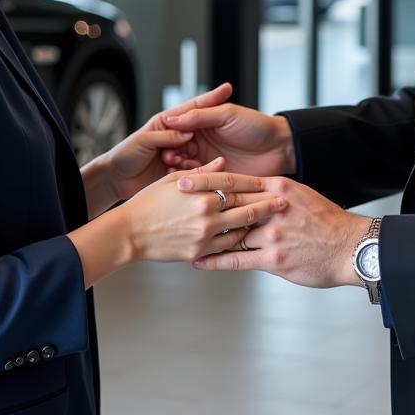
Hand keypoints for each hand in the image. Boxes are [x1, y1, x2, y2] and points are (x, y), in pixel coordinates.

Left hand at [101, 83, 234, 201]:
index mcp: (167, 123)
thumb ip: (167, 135)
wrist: (115, 180)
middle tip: (228, 131)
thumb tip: (187, 132)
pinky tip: (208, 173)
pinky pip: (194, 169)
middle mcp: (176, 136)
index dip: (211, 98)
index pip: (193, 107)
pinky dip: (200, 170)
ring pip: (201, 151)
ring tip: (220, 159)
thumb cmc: (124, 155)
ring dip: (209, 155)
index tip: (227, 88)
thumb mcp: (144, 140)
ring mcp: (180, 154)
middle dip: (216, 130)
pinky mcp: (179, 172)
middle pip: (201, 129)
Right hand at [122, 158, 287, 262]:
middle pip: (245, 205)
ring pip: (241, 227)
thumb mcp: (172, 180)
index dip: (255, 182)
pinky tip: (251, 236)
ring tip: (275, 221)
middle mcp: (205, 212)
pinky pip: (228, 246)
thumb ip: (202, 172)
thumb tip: (223, 163)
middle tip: (285, 202)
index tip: (271, 181)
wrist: (129, 233)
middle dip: (267, 203)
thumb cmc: (148, 203)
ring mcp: (204, 234)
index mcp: (200, 190)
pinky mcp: (200, 252)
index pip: (235, 183)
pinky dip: (241, 240)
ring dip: (259, 224)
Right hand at [161, 98, 295, 177]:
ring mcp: (211, 166)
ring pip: (188, 172)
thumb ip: (199, 116)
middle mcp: (203, 147)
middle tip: (172, 162)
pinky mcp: (220, 183)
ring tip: (181, 175)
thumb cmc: (256, 126)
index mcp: (202, 128)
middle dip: (173, 159)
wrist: (281, 146)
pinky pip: (203, 186)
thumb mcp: (226, 115)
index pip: (178, 136)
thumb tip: (171, 118)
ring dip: (183, 174)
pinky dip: (197, 187)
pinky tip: (193, 187)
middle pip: (179, 155)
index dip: (171, 142)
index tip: (167, 149)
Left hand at [187, 176, 367, 287]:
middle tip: (174, 197)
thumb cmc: (326, 222)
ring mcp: (273, 235)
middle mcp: (273, 209)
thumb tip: (253, 190)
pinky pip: (238, 259)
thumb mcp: (301, 197)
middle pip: (229, 202)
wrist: (350, 248)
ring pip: (230, 232)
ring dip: (203, 234)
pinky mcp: (275, 259)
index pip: (237, 181)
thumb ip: (275, 194)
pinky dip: (216, 261)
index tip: (186, 176)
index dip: (208, 179)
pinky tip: (199, 261)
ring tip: (180, 233)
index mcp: (279, 190)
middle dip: (199, 200)